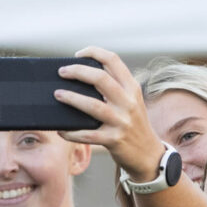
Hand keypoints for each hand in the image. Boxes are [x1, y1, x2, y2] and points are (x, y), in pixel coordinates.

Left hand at [55, 47, 164, 181]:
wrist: (148, 154)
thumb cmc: (133, 125)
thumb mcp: (131, 102)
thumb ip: (116, 89)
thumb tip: (83, 77)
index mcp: (132, 88)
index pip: (113, 61)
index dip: (94, 52)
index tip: (78, 54)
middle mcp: (128, 102)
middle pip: (101, 79)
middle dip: (79, 72)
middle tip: (62, 72)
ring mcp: (121, 122)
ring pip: (93, 105)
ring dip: (72, 99)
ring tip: (58, 94)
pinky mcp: (113, 140)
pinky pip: (87, 135)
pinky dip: (71, 132)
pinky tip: (61, 130)